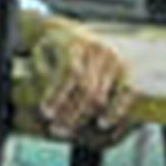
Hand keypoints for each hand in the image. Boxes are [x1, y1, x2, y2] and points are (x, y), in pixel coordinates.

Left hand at [16, 14, 136, 148]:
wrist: (71, 34)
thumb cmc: (52, 50)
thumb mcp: (40, 56)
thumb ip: (43, 75)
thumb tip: (52, 102)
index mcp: (74, 43)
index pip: (70, 72)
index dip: (59, 95)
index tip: (46, 113)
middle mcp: (97, 49)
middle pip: (87, 89)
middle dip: (70, 113)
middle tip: (56, 129)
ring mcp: (114, 59)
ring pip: (103, 96)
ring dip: (86, 118)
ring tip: (70, 131)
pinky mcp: (125, 69)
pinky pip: (126, 93)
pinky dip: (116, 111)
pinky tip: (103, 124)